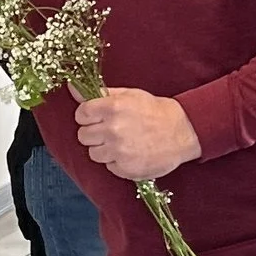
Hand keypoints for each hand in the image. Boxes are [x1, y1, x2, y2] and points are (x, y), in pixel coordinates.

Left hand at [74, 89, 201, 181]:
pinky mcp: (126, 168)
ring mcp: (119, 151)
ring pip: (93, 153)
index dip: (88, 116)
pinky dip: (117, 162)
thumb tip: (72, 88)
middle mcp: (113, 129)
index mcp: (113, 107)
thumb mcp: (128, 95)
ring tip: (122, 143)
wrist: (183, 132)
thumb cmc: (154, 111)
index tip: (96, 117)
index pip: (81, 114)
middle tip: (111, 131)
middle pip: (83, 135)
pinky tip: (131, 153)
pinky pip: (109, 166)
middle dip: (94, 133)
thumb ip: (99, 93)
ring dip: (104, 149)